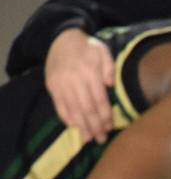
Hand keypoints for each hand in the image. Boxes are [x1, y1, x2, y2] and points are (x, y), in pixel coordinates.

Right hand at [45, 28, 115, 142]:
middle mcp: (74, 80)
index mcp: (89, 72)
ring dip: (82, 127)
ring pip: (73, 110)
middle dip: (95, 126)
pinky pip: (59, 107)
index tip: (110, 127)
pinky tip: (75, 129)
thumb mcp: (103, 52)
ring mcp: (61, 84)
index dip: (105, 116)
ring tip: (89, 139)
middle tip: (102, 139)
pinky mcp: (52, 87)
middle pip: (86, 108)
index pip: (99, 100)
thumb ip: (109, 67)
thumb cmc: (88, 48)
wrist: (61, 39)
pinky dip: (67, 119)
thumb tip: (110, 85)